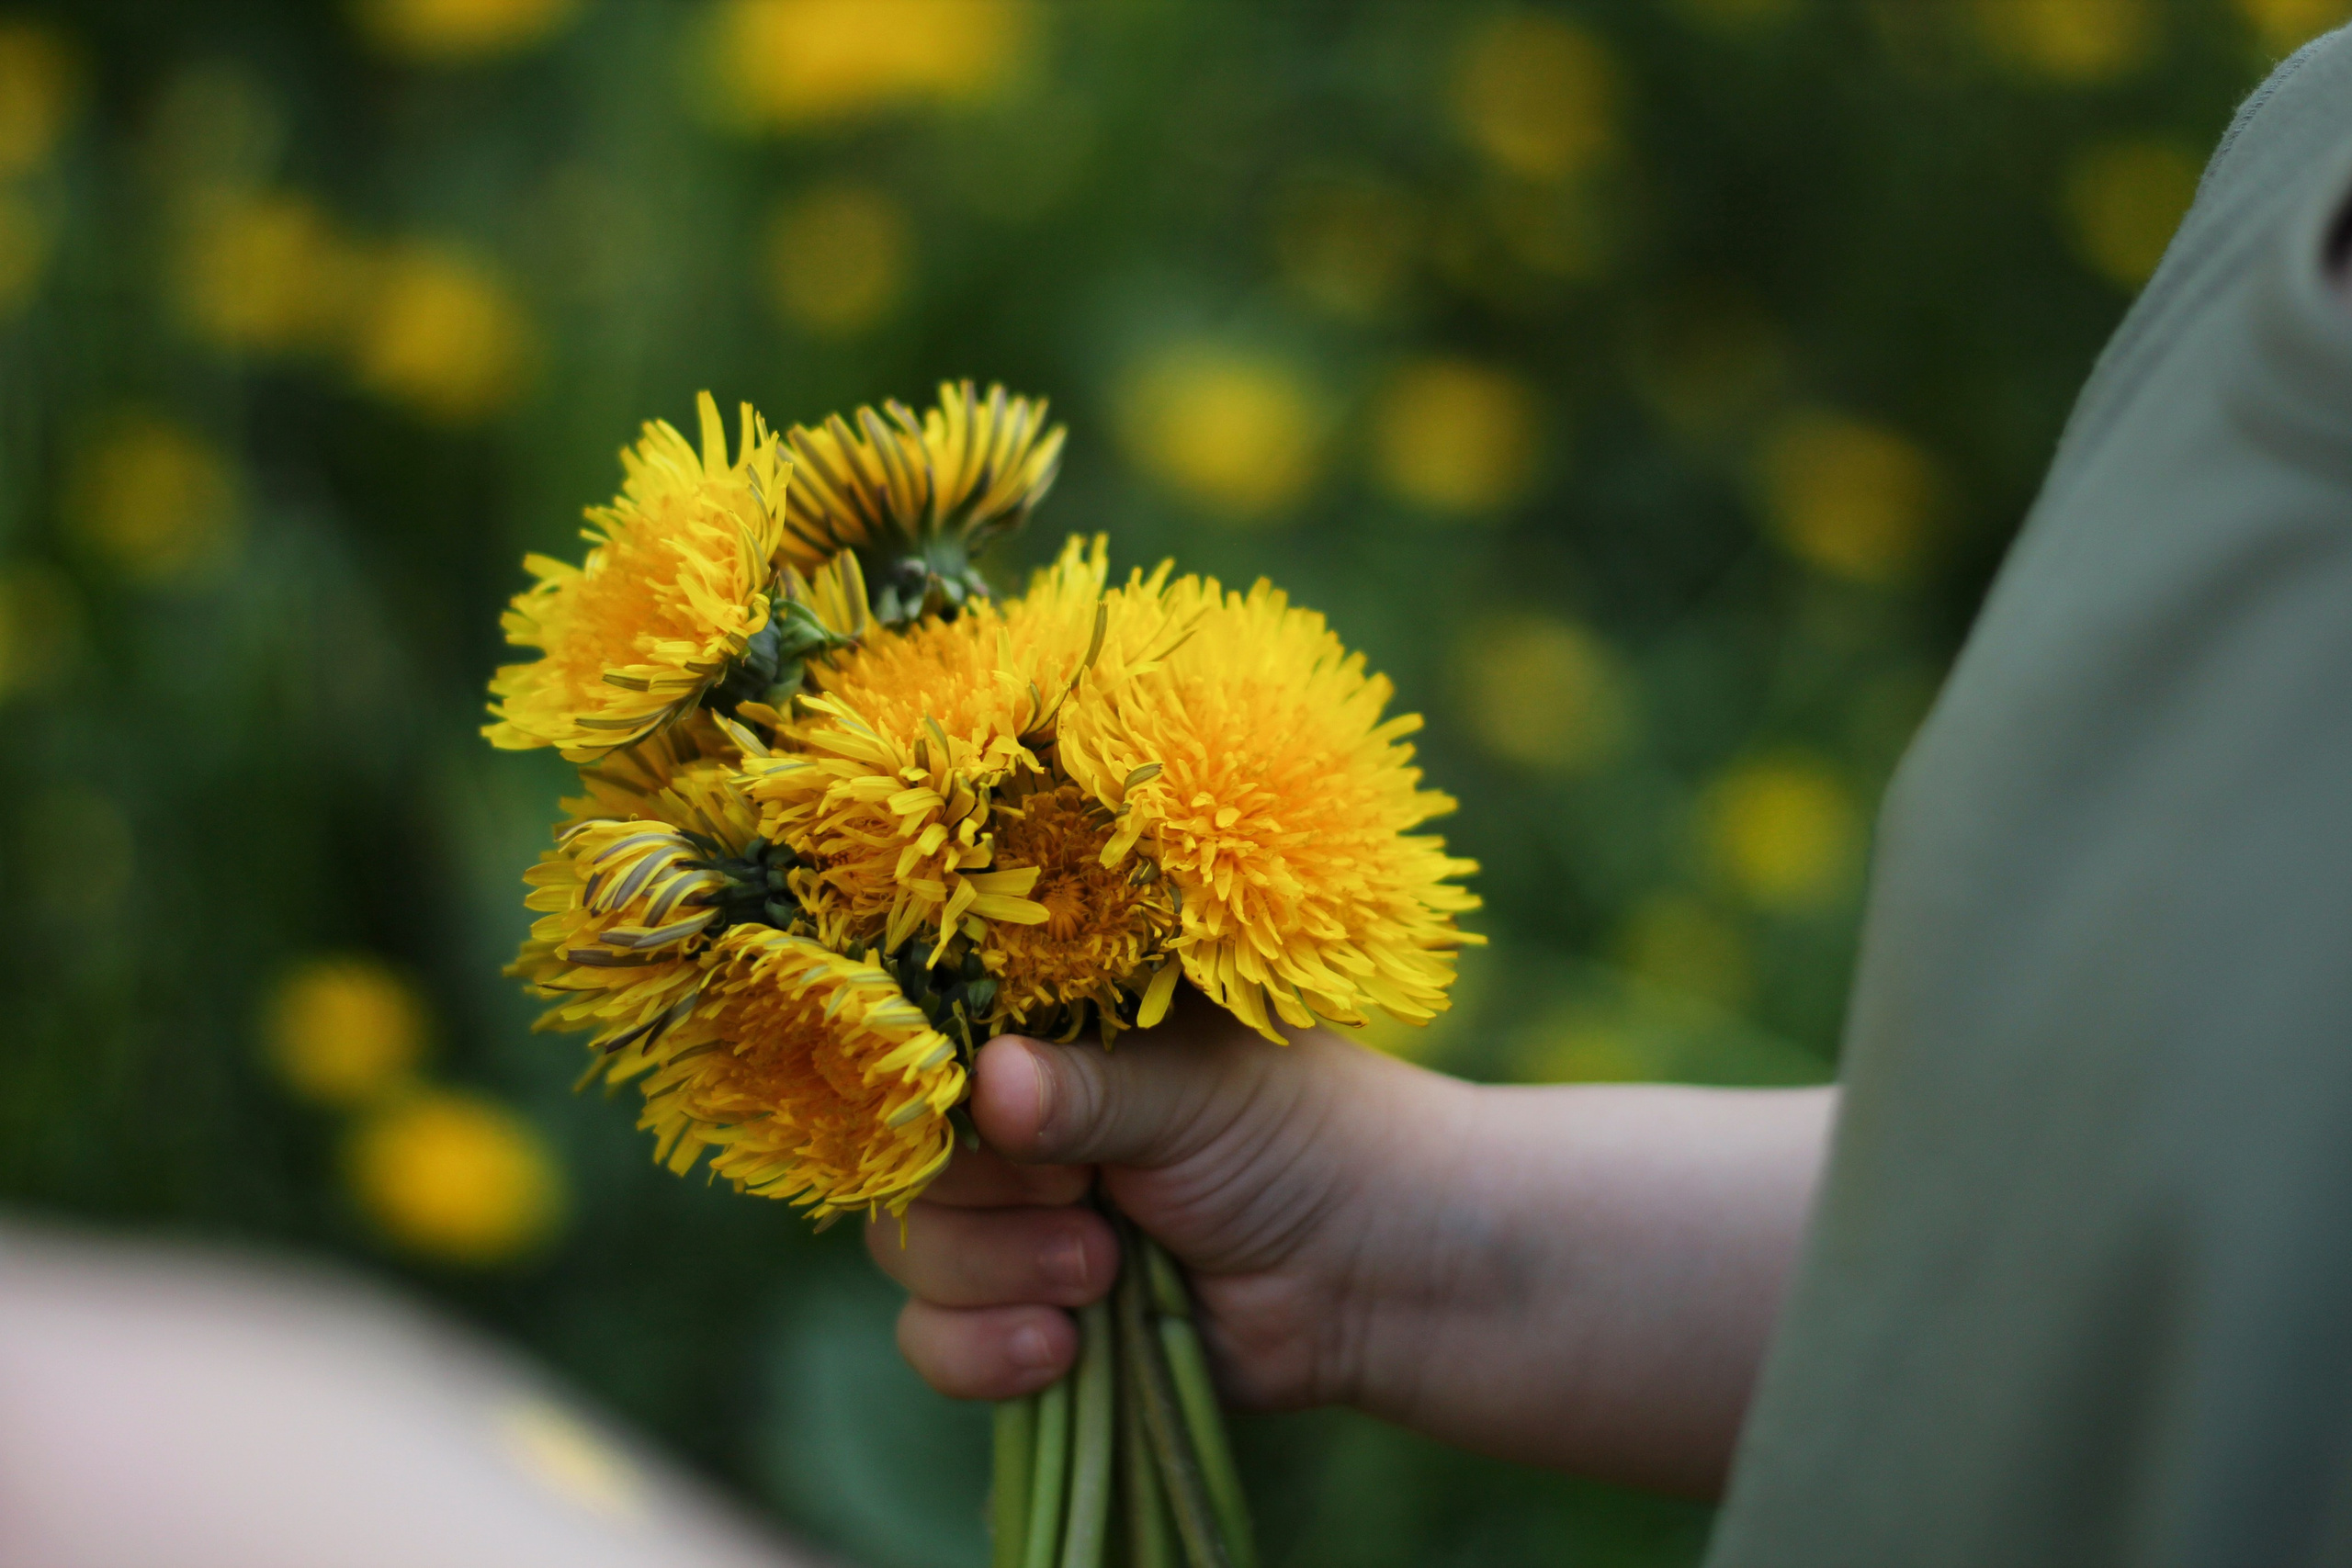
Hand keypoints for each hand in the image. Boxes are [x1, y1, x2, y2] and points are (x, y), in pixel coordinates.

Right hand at [866, 990, 1835, 1495]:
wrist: (1377, 1271)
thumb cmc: (1300, 1137)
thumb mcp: (1193, 1091)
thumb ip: (1084, 1089)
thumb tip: (989, 1084)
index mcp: (1043, 1036)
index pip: (920, 1052)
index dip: (941, 1095)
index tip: (1017, 1120)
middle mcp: (1010, 1126)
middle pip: (903, 1164)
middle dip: (987, 1202)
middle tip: (1085, 1200)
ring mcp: (1011, 1225)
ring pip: (912, 1258)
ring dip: (1000, 1278)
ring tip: (1106, 1273)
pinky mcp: (1022, 1320)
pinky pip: (935, 1343)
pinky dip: (988, 1353)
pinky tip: (1068, 1347)